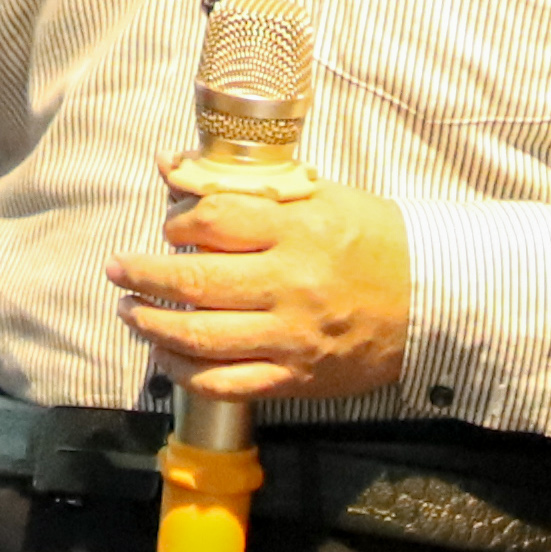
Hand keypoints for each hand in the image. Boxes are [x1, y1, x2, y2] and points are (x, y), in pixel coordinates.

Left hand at [109, 162, 411, 405]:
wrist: (434, 299)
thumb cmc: (374, 239)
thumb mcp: (319, 197)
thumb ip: (246, 187)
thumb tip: (173, 167)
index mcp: (298, 232)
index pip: (215, 223)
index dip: (177, 223)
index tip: (167, 226)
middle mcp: (290, 285)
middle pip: (196, 283)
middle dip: (143, 276)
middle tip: (116, 270)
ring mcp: (292, 337)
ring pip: (202, 338)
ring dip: (153, 325)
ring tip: (131, 313)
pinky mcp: (297, 378)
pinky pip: (227, 384)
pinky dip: (186, 373)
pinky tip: (166, 357)